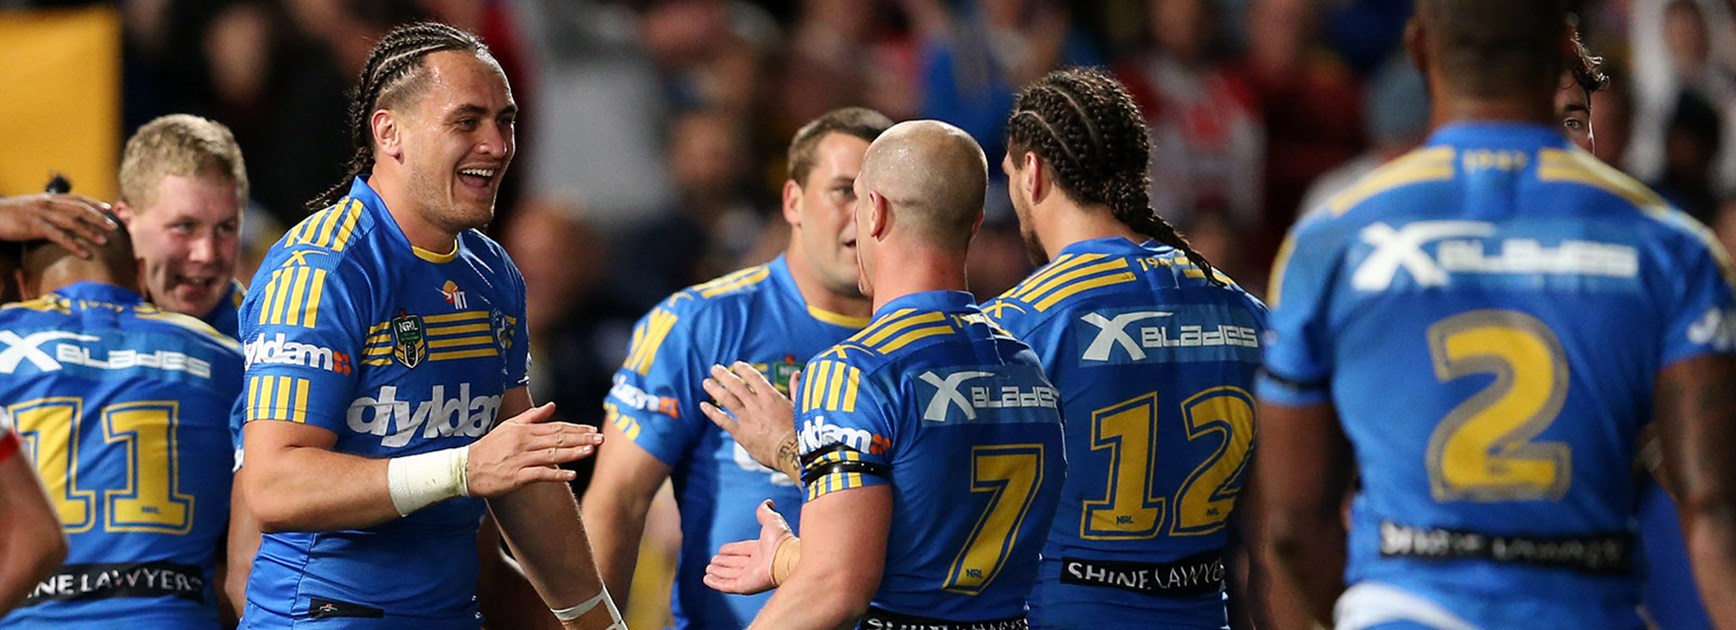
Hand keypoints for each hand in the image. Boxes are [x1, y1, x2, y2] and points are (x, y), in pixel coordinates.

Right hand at [0, 194, 116, 257]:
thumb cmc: (10, 215)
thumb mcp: (31, 208)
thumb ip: (48, 210)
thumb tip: (63, 216)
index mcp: (48, 198)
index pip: (77, 198)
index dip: (94, 203)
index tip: (109, 209)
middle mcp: (47, 203)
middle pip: (79, 209)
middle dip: (98, 218)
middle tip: (114, 227)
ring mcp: (41, 214)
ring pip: (72, 221)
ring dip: (90, 232)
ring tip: (105, 241)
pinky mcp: (34, 226)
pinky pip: (58, 236)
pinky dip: (73, 245)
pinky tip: (84, 253)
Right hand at [466, 403, 601, 496]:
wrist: (465, 468)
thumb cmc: (489, 447)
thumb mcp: (509, 426)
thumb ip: (532, 416)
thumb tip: (552, 405)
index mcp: (524, 430)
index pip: (555, 427)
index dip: (575, 428)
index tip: (592, 429)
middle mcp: (524, 443)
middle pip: (557, 439)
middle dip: (581, 438)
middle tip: (600, 438)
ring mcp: (521, 459)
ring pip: (552, 454)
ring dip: (573, 453)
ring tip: (590, 451)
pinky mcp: (517, 476)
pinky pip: (540, 474)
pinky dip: (556, 474)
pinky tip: (571, 475)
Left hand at [700, 362, 798, 475]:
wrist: (792, 452)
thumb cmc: (799, 431)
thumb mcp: (799, 406)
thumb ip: (795, 388)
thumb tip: (796, 373)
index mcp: (771, 396)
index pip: (754, 377)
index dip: (743, 369)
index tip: (736, 364)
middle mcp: (756, 404)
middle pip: (736, 385)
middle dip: (724, 375)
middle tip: (715, 368)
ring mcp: (747, 418)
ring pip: (727, 399)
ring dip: (715, 389)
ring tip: (706, 382)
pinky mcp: (740, 433)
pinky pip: (722, 420)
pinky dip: (712, 412)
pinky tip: (703, 405)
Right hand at [704, 499, 794, 594]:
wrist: (786, 558)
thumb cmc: (781, 540)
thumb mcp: (771, 521)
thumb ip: (765, 512)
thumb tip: (768, 502)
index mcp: (761, 551)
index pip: (743, 550)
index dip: (732, 550)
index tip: (722, 549)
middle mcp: (756, 565)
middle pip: (736, 564)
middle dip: (724, 562)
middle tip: (713, 560)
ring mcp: (750, 577)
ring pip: (730, 575)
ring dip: (719, 573)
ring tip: (708, 570)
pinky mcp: (745, 586)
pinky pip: (727, 586)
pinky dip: (716, 583)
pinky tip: (707, 579)